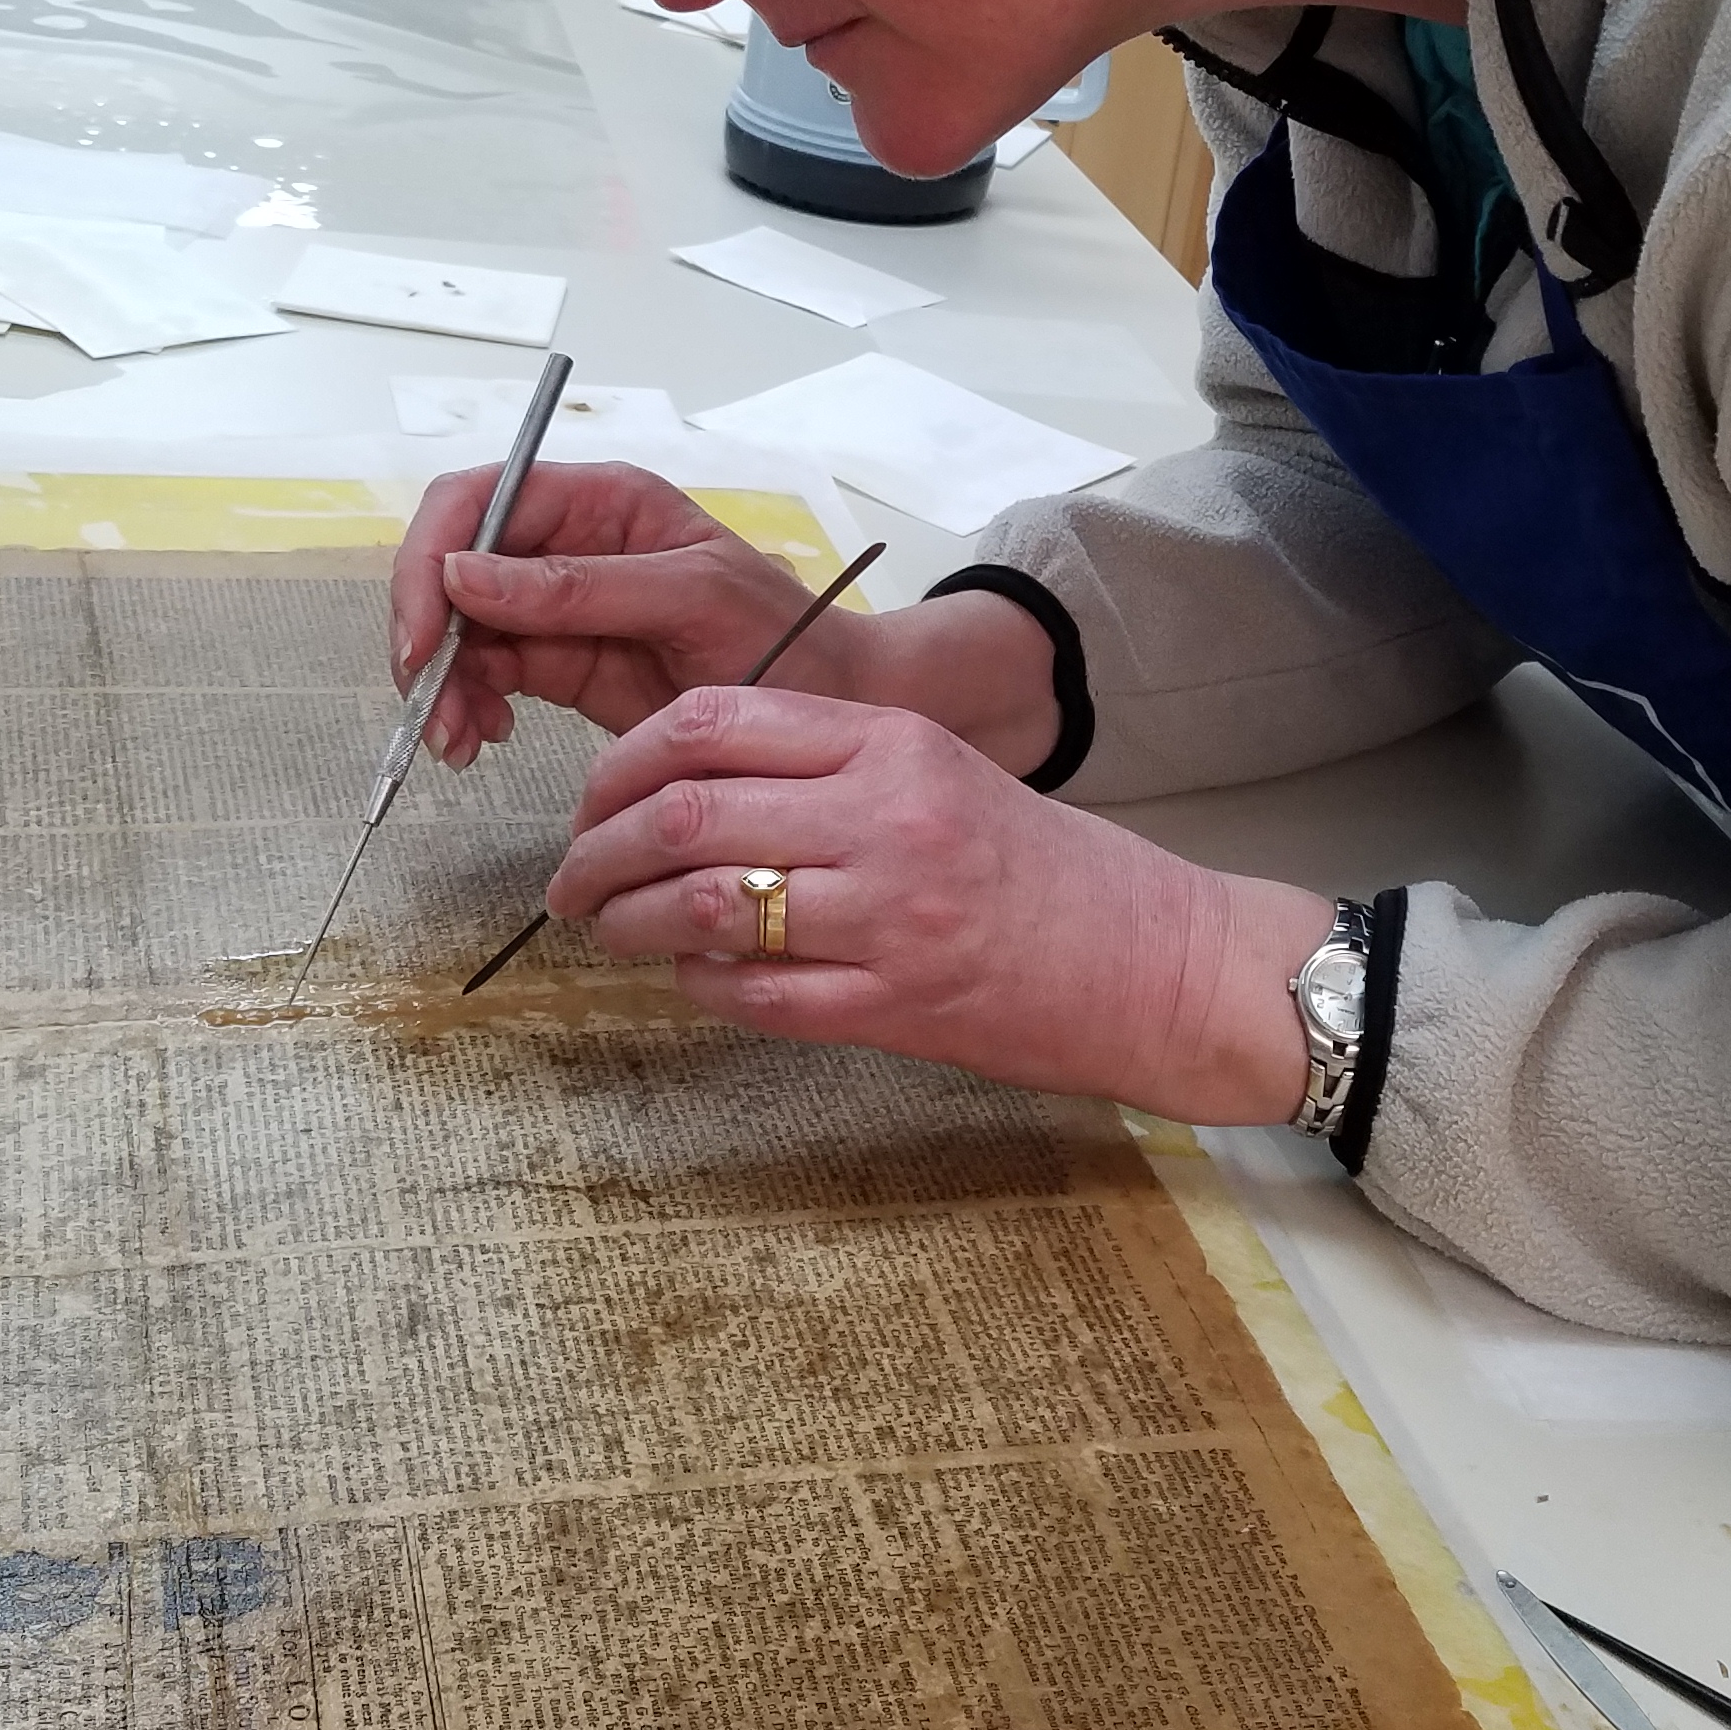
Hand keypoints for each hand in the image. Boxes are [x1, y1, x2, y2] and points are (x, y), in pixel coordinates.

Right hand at [391, 458, 1061, 773]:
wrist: (830, 710)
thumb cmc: (784, 637)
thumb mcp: (691, 599)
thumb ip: (580, 587)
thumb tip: (463, 576)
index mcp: (603, 501)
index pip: (479, 498)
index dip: (431, 559)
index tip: (423, 636)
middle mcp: (571, 542)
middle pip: (452, 564)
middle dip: (429, 634)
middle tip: (433, 711)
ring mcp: (562, 606)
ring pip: (461, 628)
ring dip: (444, 684)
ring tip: (462, 745)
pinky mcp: (563, 664)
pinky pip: (487, 675)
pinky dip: (469, 708)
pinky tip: (483, 742)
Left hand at [540, 684, 1327, 1124]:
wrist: (1159, 961)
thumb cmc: (1043, 868)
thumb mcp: (938, 772)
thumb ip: (824, 766)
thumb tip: (683, 785)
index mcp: (891, 742)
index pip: (711, 723)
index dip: (620, 762)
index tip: (591, 798)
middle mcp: (885, 817)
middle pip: (683, 811)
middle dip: (596, 848)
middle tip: (571, 877)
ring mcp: (890, 916)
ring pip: (702, 905)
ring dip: (627, 921)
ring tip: (608, 930)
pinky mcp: (894, 1007)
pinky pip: (752, 994)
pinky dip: (696, 984)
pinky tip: (689, 977)